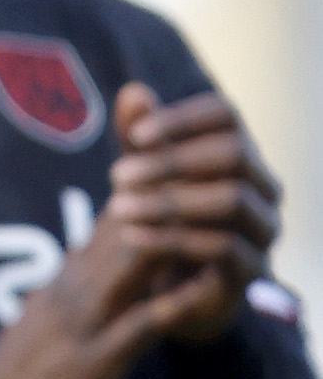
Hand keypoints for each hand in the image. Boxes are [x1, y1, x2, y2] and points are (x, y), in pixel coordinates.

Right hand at [0, 154, 245, 378]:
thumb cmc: (21, 369)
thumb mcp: (50, 316)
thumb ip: (86, 285)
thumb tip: (115, 260)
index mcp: (69, 277)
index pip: (115, 217)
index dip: (143, 176)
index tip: (165, 136)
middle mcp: (76, 288)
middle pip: (126, 225)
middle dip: (159, 184)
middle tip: (190, 142)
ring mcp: (85, 321)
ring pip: (134, 263)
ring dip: (171, 230)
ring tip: (208, 199)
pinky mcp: (95, 359)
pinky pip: (141, 325)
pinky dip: (174, 303)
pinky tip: (205, 288)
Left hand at [103, 82, 279, 344]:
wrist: (165, 286)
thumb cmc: (157, 217)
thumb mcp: (140, 174)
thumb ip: (138, 138)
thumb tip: (134, 92)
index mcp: (238, 152)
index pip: (226, 115)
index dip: (183, 119)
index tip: (134, 136)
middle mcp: (262, 186)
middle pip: (234, 154)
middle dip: (173, 161)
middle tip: (116, 175)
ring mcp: (262, 228)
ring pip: (232, 200)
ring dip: (169, 201)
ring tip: (117, 208)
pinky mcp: (251, 268)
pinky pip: (223, 247)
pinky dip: (173, 239)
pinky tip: (132, 236)